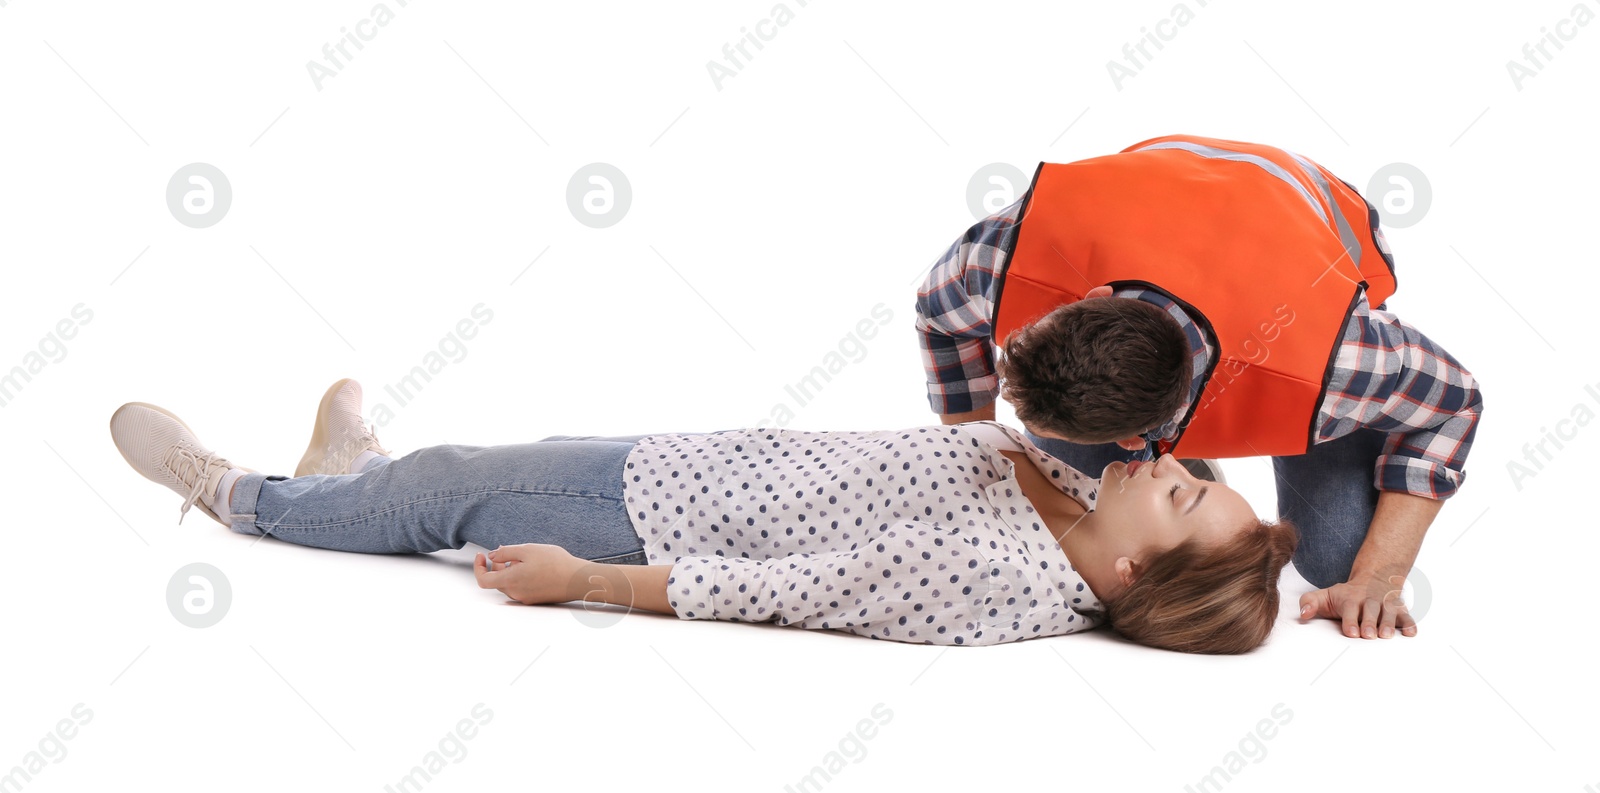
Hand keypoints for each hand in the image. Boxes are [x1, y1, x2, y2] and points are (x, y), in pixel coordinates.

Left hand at [473, 543, 583, 605]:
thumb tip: (492, 556)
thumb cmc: (555, 563)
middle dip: (496, 566)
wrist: (577, 579)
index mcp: (510, 580)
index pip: (483, 580)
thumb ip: (505, 552)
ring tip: (523, 558)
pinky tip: (533, 566)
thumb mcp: (527, 549)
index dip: (478, 567)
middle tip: (506, 552)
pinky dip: (519, 576)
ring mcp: (525, 598)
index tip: (481, 556)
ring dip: (509, 570)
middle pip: (496, 581)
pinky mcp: (535, 599)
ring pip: (509, 584)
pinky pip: (520, 587)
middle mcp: (515, 593)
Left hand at [1298, 572, 1417, 638]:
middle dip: (1370, 622)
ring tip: (1387, 635)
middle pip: (1371, 610)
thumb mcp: (1325, 595)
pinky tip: (1411, 633)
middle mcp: (1370, 600)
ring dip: (1389, 623)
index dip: (1350, 620)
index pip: (1350, 609)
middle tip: (1369, 635)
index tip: (1351, 632)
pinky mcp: (1400, 609)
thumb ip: (1310, 603)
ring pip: (1389, 613)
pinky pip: (1407, 615)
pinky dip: (1410, 623)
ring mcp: (1386, 604)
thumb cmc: (1346, 594)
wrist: (1374, 577)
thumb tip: (1302, 615)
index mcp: (1351, 599)